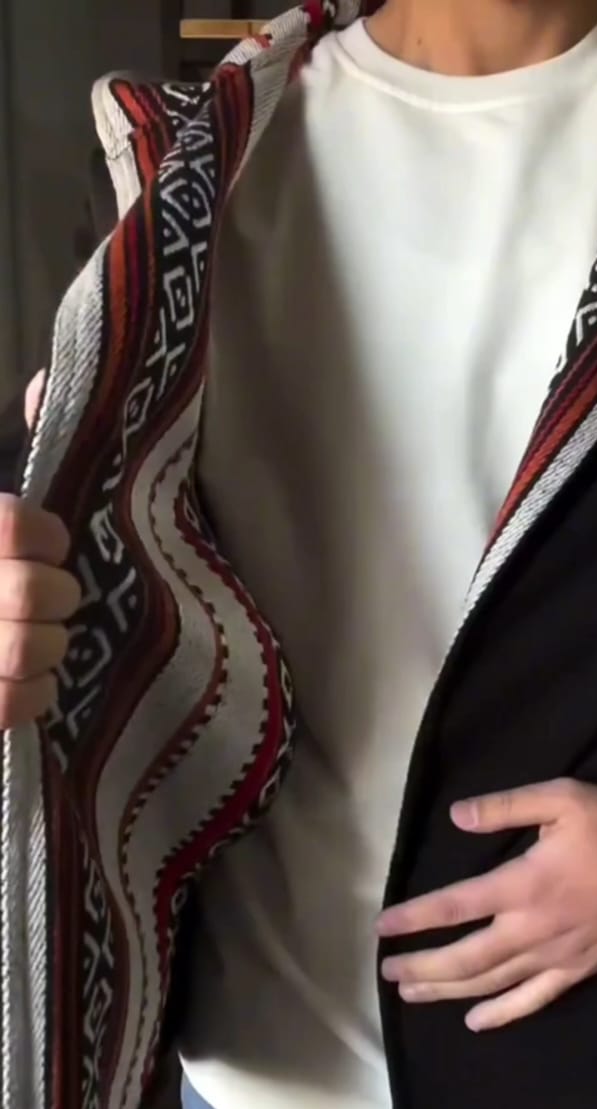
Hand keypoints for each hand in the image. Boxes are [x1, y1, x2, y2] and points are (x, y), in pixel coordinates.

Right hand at [0, 373, 79, 726]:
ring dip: (52, 645)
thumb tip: (45, 383)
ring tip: (47, 638)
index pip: (13, 526)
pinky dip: (36, 694)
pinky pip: (10, 705)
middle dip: (59, 595)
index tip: (53, 541)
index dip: (46, 536)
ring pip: (26, 649)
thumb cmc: (1, 558)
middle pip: (29, 593)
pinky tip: (35, 680)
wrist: (7, 601)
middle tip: (59, 596)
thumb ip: (26, 442)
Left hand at [378, 779, 596, 1031]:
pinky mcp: (579, 969)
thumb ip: (503, 807)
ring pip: (492, 983)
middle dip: (422, 967)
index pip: (455, 906)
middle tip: (388, 972)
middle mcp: (534, 928)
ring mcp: (557, 954)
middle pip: (466, 958)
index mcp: (524, 884)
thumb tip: (456, 816)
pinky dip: (502, 1013)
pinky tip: (476, 1021)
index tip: (383, 928)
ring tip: (413, 994)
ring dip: (448, 990)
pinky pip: (534, 999)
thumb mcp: (558, 798)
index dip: (415, 919)